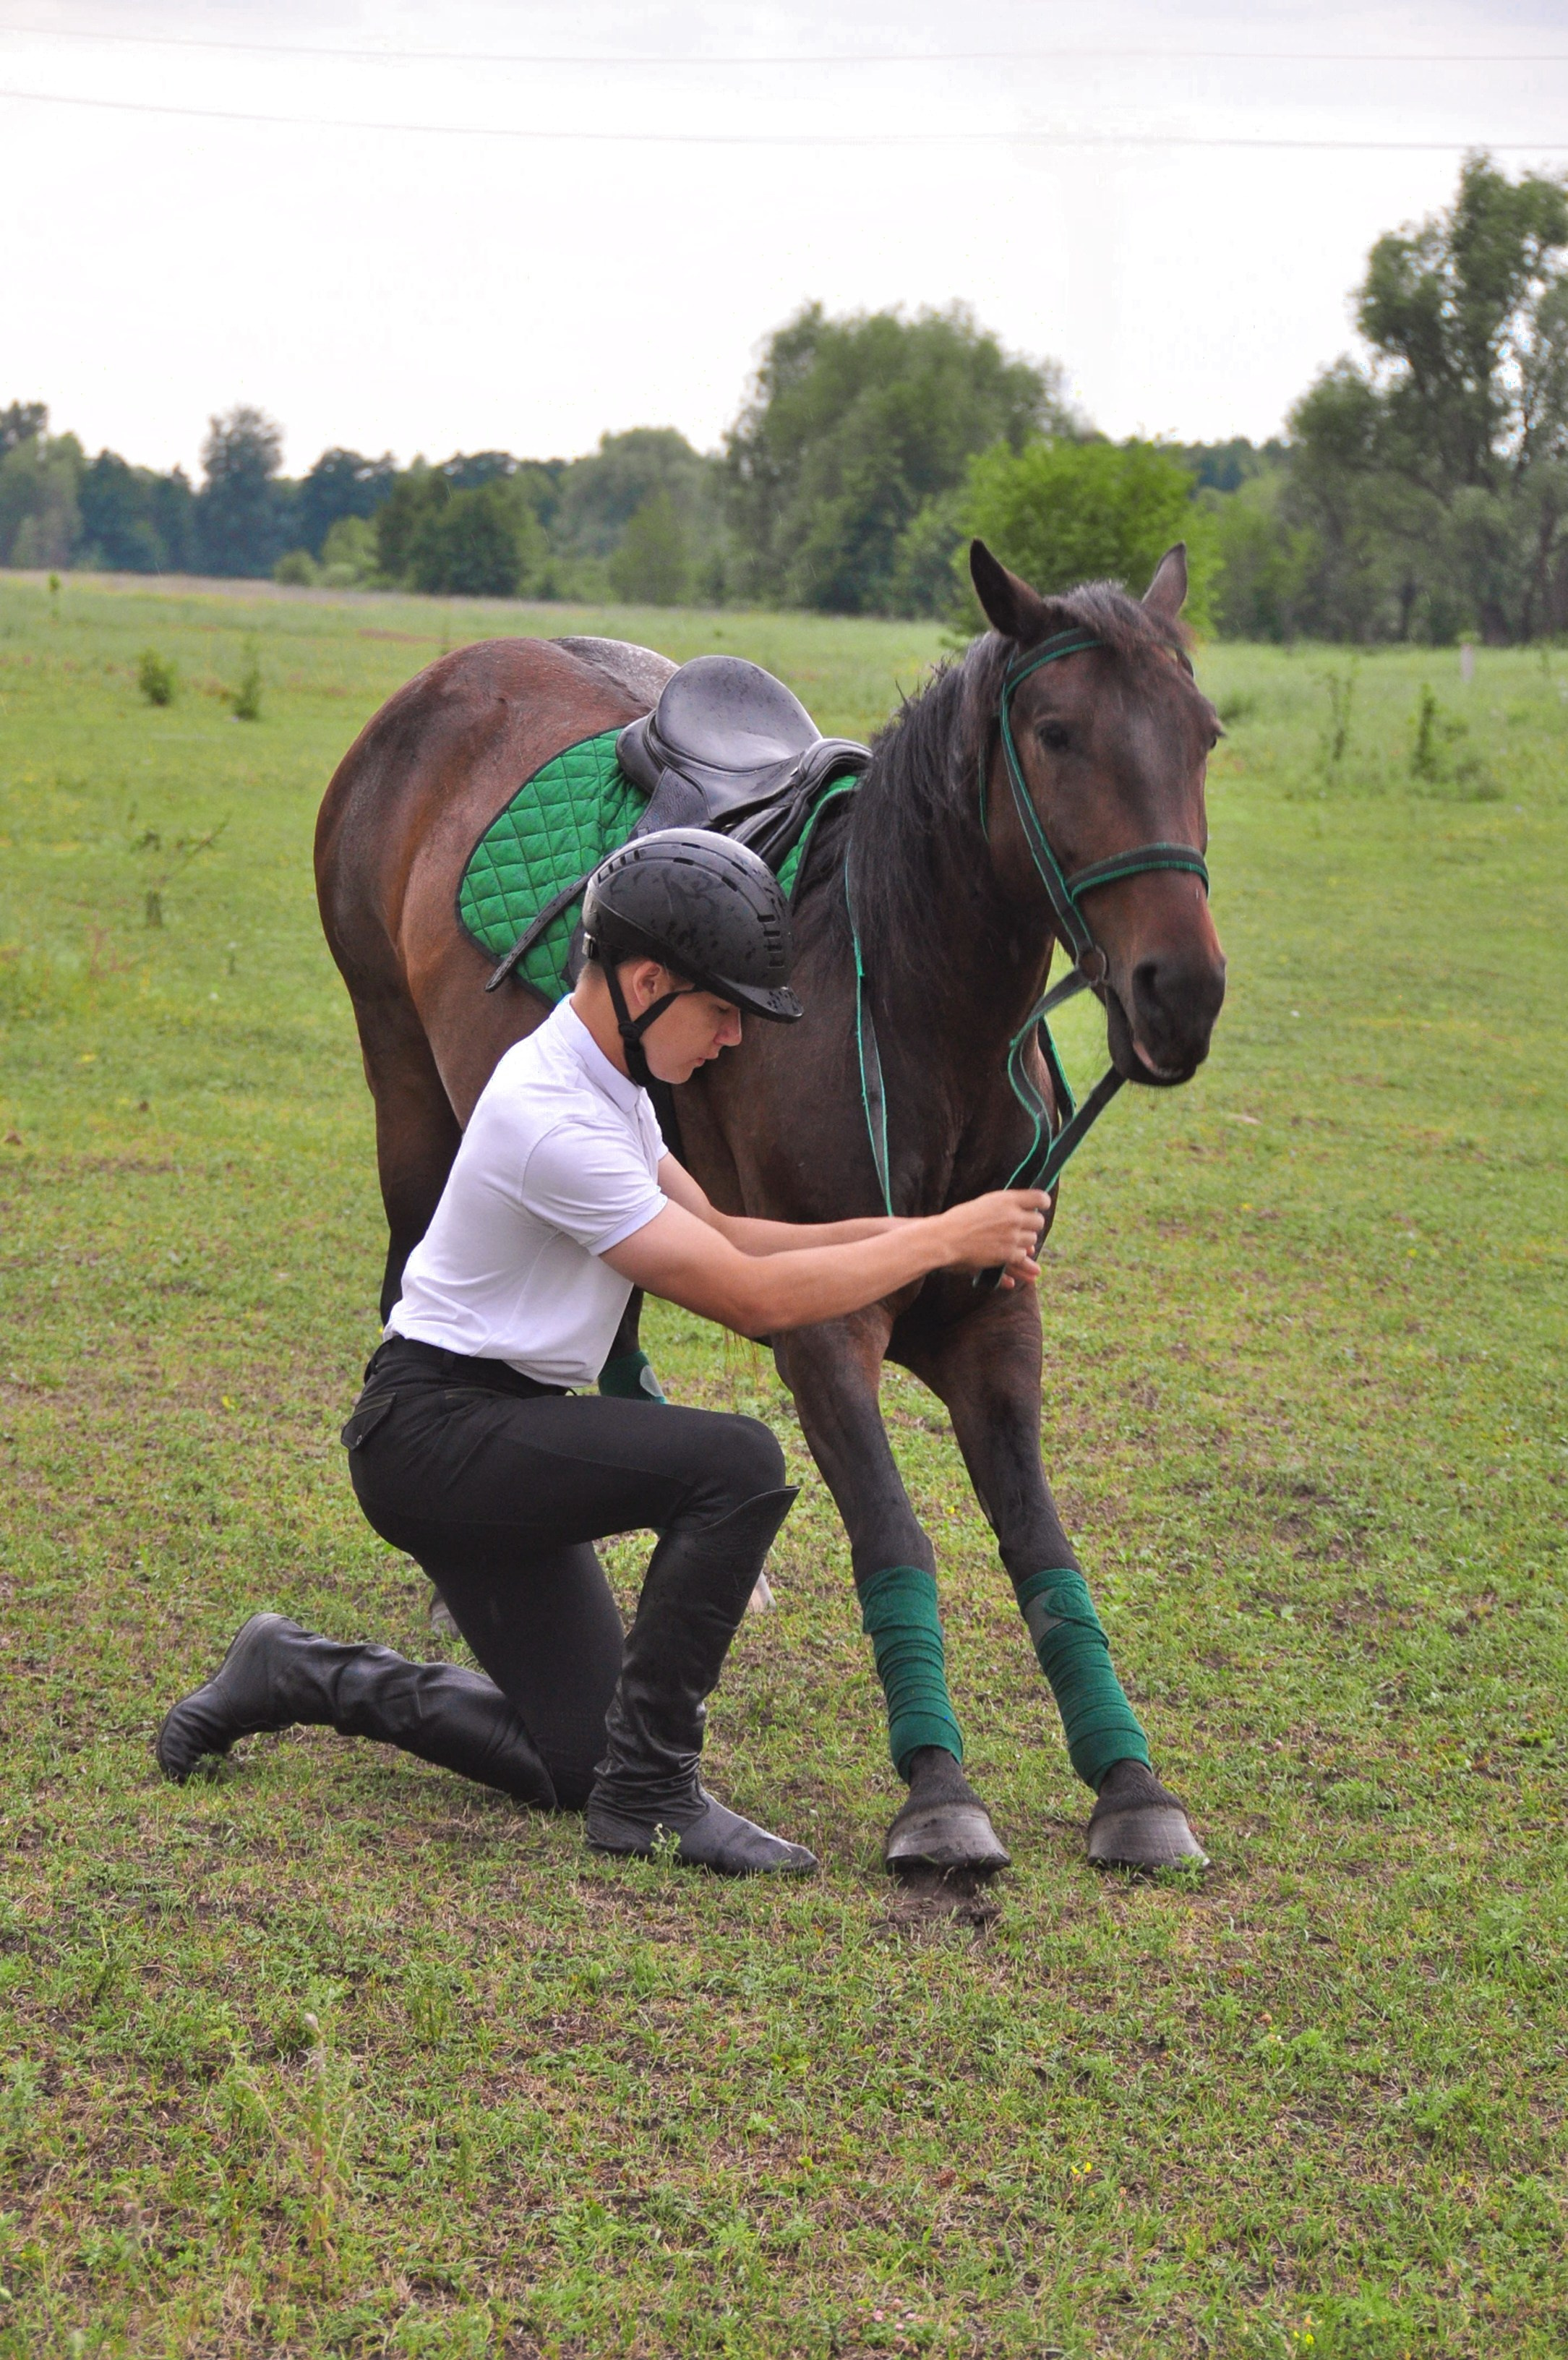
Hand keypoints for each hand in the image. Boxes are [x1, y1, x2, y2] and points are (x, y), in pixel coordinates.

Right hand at [935, 1189, 1050, 1284]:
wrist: (945, 1238)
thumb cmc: (960, 1219)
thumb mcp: (985, 1203)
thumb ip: (1006, 1206)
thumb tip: (1029, 1211)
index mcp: (1007, 1199)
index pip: (1039, 1198)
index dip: (1042, 1202)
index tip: (1040, 1206)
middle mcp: (1013, 1217)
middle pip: (1038, 1221)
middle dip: (1031, 1225)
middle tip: (1019, 1227)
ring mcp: (1012, 1236)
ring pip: (1032, 1240)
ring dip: (1023, 1241)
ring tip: (1006, 1240)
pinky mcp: (1008, 1254)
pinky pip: (1022, 1255)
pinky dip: (1016, 1255)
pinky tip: (1005, 1253)